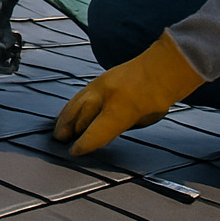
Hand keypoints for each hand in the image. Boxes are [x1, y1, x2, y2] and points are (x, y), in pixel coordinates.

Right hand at [53, 31, 204, 153]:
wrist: (160, 68)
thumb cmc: (157, 99)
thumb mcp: (142, 121)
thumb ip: (118, 127)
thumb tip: (99, 133)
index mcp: (121, 109)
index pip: (96, 131)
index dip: (83, 144)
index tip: (74, 152)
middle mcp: (106, 95)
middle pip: (81, 117)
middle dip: (71, 131)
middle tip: (63, 142)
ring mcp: (99, 85)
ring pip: (75, 105)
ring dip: (65, 120)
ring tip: (59, 132)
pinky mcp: (97, 80)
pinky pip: (78, 97)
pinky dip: (71, 108)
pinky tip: (67, 116)